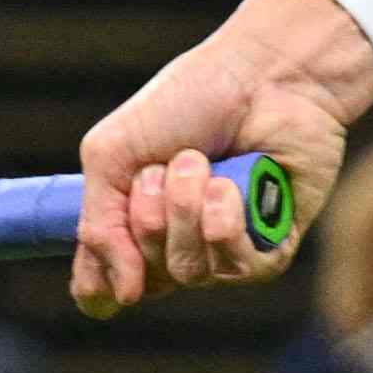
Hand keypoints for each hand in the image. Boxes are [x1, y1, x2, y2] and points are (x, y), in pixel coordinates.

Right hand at [72, 0, 372, 312]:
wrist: (262, 75)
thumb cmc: (188, 103)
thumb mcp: (112, 155)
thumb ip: (99, 227)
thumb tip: (124, 296)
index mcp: (135, 225)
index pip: (107, 290)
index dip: (100, 287)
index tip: (105, 260)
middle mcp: (180, 244)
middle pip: (146, 281)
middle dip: (149, 217)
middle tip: (170, 162)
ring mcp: (227, 249)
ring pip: (190, 271)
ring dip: (187, 210)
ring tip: (202, 162)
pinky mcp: (274, 246)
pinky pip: (240, 269)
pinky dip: (227, 223)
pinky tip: (231, 184)